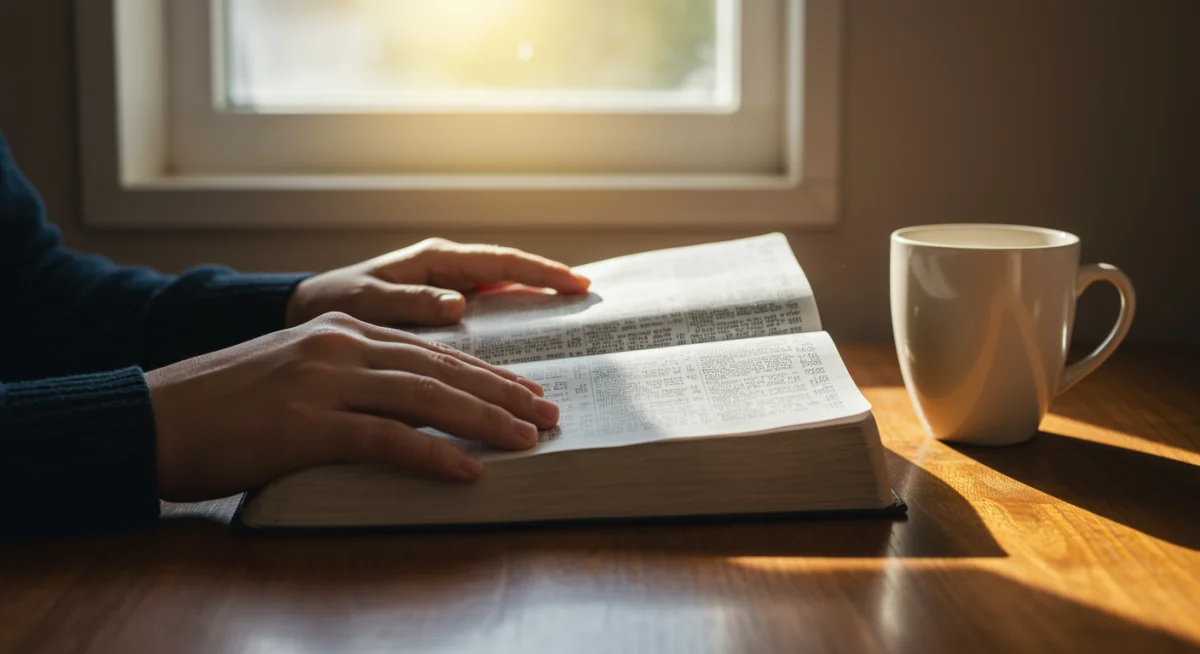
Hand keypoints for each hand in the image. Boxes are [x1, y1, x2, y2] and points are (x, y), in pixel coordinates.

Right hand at [145, 313, 558, 501]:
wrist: (151, 416)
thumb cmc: (227, 405)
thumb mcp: (298, 375)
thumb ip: (354, 381)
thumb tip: (412, 410)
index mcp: (341, 328)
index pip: (433, 351)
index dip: (488, 374)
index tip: (529, 394)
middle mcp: (340, 345)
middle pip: (442, 369)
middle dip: (504, 394)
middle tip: (550, 415)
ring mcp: (323, 383)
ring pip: (425, 397)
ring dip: (485, 421)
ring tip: (530, 441)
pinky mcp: (305, 426)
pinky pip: (386, 441)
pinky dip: (433, 456)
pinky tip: (469, 473)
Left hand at [285, 238, 590, 327]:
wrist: (307, 313)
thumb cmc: (333, 304)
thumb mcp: (365, 302)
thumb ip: (408, 302)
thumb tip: (458, 305)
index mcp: (435, 260)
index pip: (500, 261)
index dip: (540, 271)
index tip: (576, 284)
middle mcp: (449, 271)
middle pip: (513, 276)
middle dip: (551, 288)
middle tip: (590, 304)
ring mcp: (450, 290)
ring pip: (505, 295)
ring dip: (537, 310)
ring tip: (575, 329)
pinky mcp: (446, 313)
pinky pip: (489, 316)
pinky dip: (514, 326)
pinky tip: (533, 348)